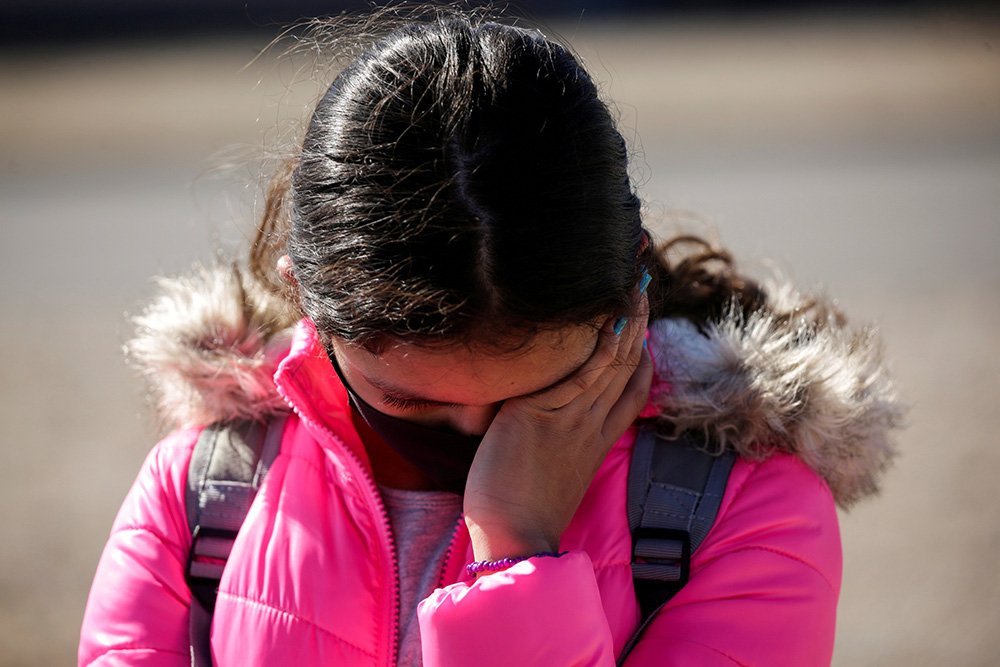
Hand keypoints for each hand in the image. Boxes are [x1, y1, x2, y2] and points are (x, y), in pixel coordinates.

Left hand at [463, 303, 652, 561]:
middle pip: (628, 368)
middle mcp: (593, 425)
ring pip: (613, 363)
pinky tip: (610, 316)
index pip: (631, 393)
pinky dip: (600, 343)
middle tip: (641, 290)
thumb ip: (558, 444)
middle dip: (639, 327)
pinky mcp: (546, 414)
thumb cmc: (520, 511)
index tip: (643, 332)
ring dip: (627, 323)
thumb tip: (546, 428)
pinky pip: (583, 372)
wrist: (513, 536)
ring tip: (632, 287)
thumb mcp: (551, 473)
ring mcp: (573, 418)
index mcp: (597, 440)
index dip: (640, 360)